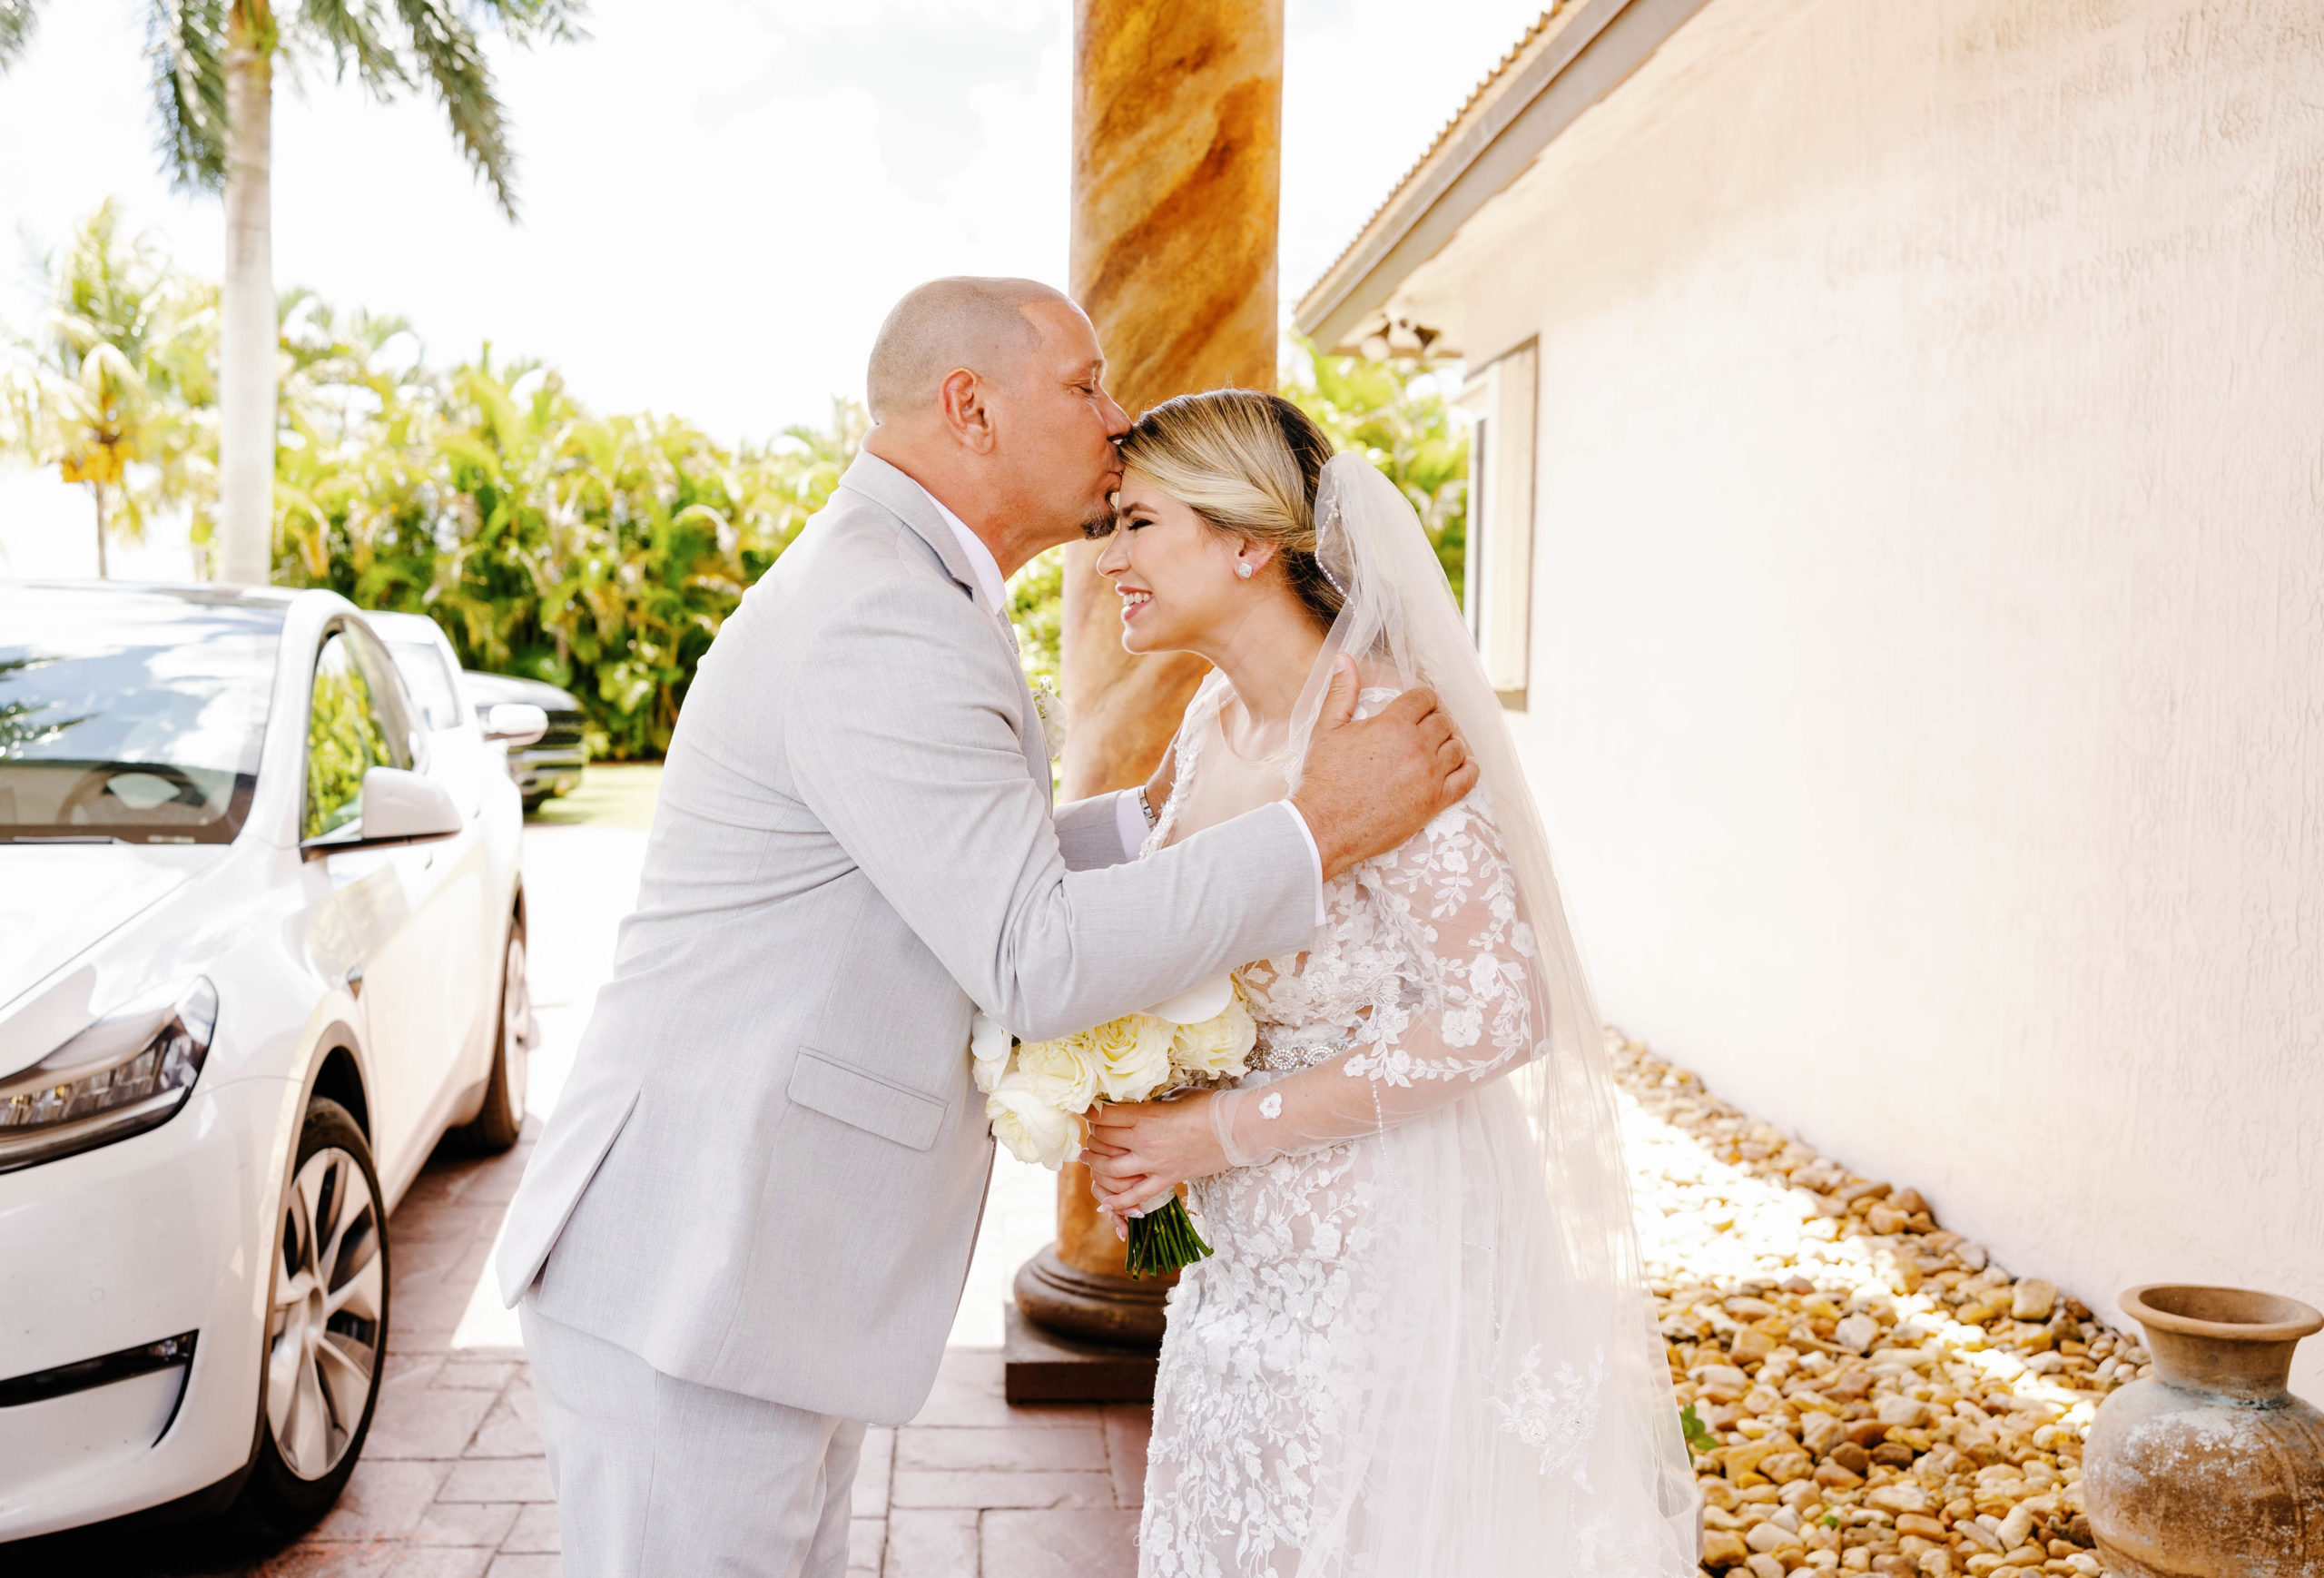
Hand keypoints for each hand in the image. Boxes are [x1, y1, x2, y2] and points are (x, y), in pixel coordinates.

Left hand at [1081, 1092, 1227, 1220]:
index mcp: (1146, 1116)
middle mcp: (1145, 1142)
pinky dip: (1119, 1202)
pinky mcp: (1167, 1179)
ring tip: (1088, 1157)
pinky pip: (1137, 1195)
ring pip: (1110, 1169)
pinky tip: (1105, 1204)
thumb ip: (1153, 1102)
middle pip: (1103, 1140)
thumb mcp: (1176, 1095)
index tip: (1084, 1108)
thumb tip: (1137, 1102)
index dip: (1089, 1111)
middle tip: (1091, 1131)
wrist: (1238, 1129)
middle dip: (1092, 1135)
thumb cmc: (1210, 1106)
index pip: (1104, 1115)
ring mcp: (1155, 1164)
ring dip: (1095, 1163)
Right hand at [1291, 657, 1476, 878]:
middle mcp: (1417, 746)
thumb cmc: (1323, 777)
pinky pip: (1467, 779)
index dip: (1423, 699)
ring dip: (1450, 743)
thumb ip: (1342, 691)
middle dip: (1435, 720)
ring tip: (1438, 747)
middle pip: (1443, 721)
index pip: (1424, 698)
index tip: (1419, 706)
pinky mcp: (1435, 802)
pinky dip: (1469, 769)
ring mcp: (1429, 775)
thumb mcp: (1327, 729)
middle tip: (1425, 728)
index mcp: (1393, 724)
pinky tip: (1462, 766)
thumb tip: (1344, 658)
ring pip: (1457, 748)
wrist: (1325, 825)